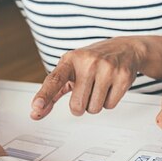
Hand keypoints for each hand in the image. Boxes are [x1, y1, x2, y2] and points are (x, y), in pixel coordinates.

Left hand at [30, 36, 146, 118]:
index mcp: (70, 60)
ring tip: (99, 87)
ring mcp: (107, 70)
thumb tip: (37, 111)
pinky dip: (108, 102)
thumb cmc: (93, 61)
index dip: (45, 94)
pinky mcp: (122, 78)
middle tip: (85, 94)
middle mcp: (88, 63)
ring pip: (94, 108)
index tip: (36, 106)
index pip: (54, 80)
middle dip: (80, 107)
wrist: (124, 49)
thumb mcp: (71, 69)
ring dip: (95, 104)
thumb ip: (53, 91)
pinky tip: (110, 87)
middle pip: (77, 105)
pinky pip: (109, 106)